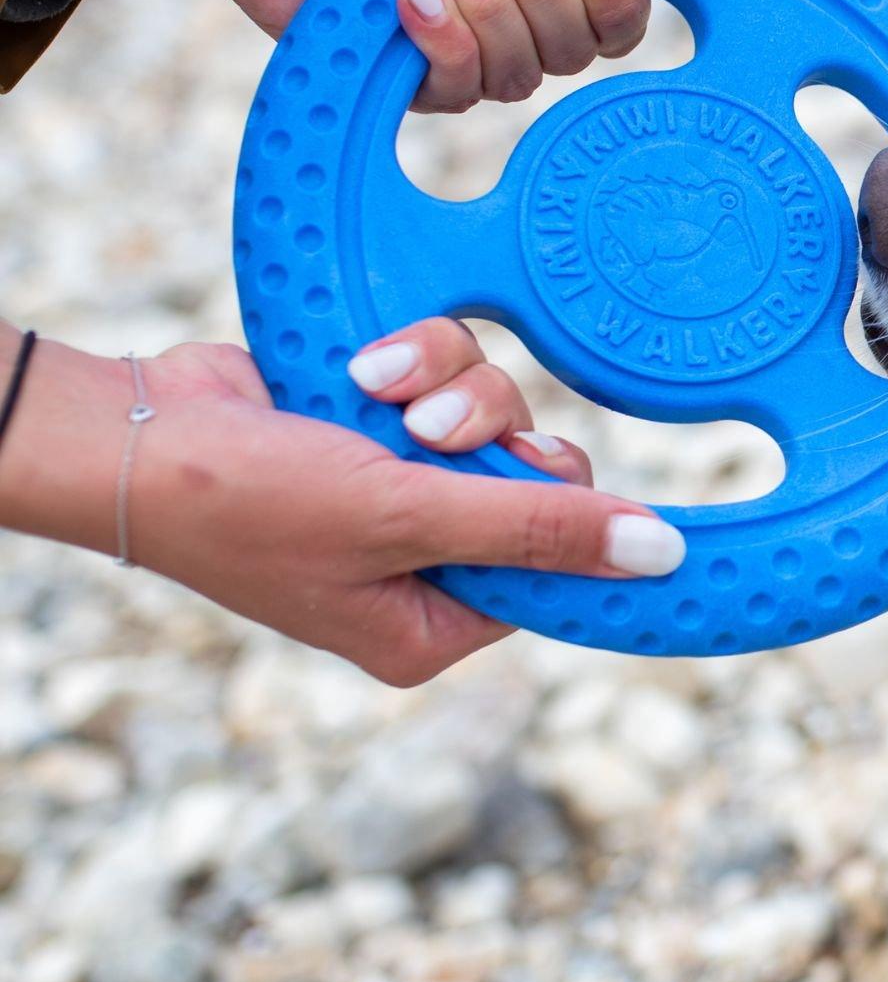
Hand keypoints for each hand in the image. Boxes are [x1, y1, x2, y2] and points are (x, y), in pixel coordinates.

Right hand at [0, 325, 682, 686]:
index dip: (570, 519)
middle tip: (437, 433)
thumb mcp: (407, 518)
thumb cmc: (251, 502)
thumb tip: (661, 556)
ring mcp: (405, 488)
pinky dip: (415, 358)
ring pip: (500, 415)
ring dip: (451, 388)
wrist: (132, 430)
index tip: (552, 475)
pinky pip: (452, 375)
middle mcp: (428, 562)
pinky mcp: (386, 421)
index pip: (559, 575)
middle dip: (496, 439)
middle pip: (541, 484)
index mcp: (436, 622)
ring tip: (379, 392)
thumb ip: (537, 530)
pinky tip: (362, 364)